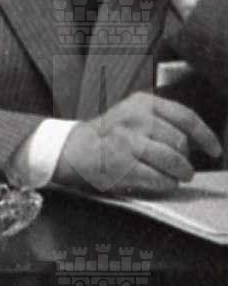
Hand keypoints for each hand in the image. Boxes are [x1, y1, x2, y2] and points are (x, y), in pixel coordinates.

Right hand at [54, 92, 221, 195]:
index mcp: (141, 102)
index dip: (205, 136)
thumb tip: (198, 141)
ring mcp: (127, 141)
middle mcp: (134, 118)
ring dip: (180, 173)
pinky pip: (161, 178)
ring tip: (175, 176)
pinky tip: (160, 181)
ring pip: (175, 161)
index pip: (185, 117)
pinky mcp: (123, 164)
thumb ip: (162, 120)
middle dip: (185, 160)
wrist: (73, 150)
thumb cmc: (109, 136)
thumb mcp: (133, 114)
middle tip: (180, 167)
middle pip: (181, 143)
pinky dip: (166, 183)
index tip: (215, 150)